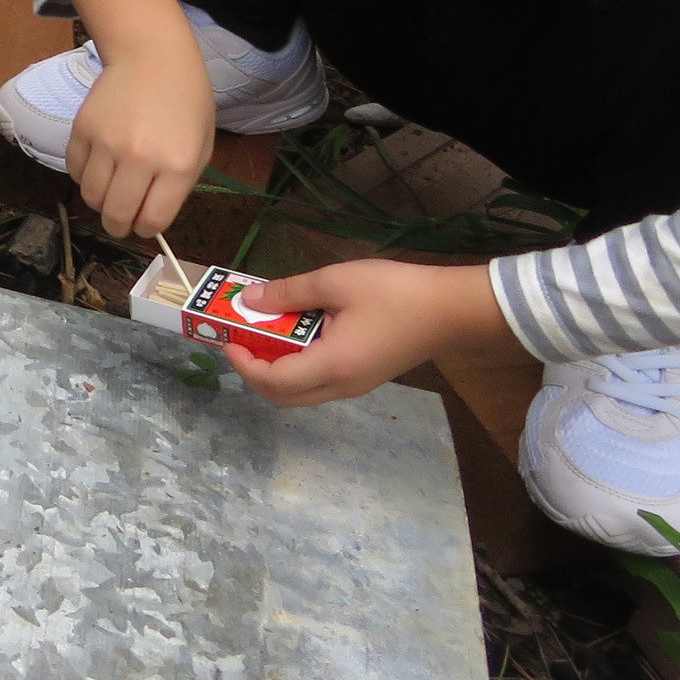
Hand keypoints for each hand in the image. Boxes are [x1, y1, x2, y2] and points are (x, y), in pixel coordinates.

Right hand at [65, 40, 214, 240]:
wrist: (152, 56)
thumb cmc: (186, 101)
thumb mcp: (201, 145)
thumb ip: (179, 184)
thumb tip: (149, 215)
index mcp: (177, 165)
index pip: (153, 219)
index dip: (145, 230)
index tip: (142, 226)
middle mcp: (140, 158)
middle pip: (117, 213)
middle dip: (117, 226)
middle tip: (119, 223)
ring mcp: (107, 142)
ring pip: (90, 195)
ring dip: (98, 202)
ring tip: (108, 192)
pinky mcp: (83, 128)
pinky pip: (74, 169)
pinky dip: (82, 176)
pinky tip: (96, 166)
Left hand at [226, 259, 517, 406]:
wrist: (452, 309)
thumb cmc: (395, 293)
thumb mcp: (336, 282)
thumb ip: (289, 293)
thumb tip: (250, 302)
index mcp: (332, 366)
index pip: (273, 381)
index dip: (243, 365)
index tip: (227, 340)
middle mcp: (342, 386)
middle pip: (284, 397)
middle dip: (254, 372)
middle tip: (240, 340)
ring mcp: (357, 386)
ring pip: (302, 393)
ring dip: (276, 370)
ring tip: (264, 334)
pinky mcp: (366, 377)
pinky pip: (321, 382)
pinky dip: (298, 366)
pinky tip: (296, 334)